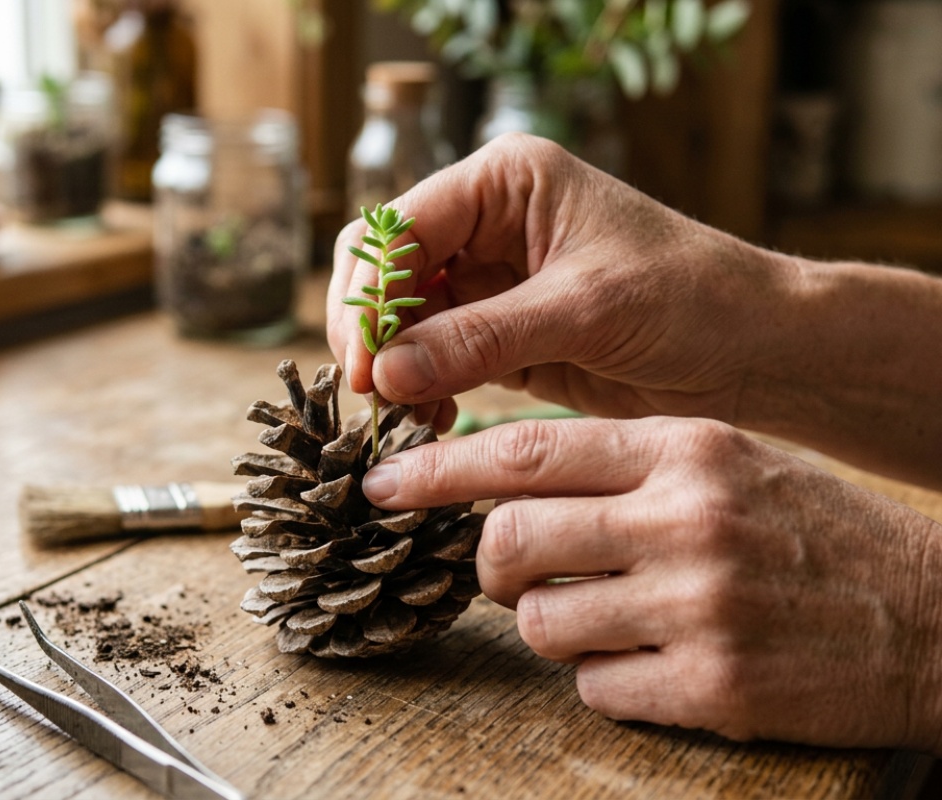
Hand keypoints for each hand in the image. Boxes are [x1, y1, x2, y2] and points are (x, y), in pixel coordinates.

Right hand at [328, 134, 791, 432]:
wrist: (753, 351)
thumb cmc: (691, 299)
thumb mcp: (586, 310)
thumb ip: (482, 338)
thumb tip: (388, 372)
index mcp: (504, 182)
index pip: (400, 228)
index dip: (371, 296)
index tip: (366, 366)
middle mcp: (486, 222)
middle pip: (386, 270)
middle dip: (371, 331)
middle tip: (371, 395)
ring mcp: (488, 280)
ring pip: (401, 318)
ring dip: (393, 366)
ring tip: (400, 417)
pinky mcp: (498, 333)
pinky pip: (433, 356)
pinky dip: (422, 388)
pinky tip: (431, 420)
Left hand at [361, 416, 941, 752]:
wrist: (933, 615)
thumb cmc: (811, 533)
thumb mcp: (726, 463)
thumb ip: (621, 467)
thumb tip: (504, 485)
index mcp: (683, 449)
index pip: (525, 451)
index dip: (439, 470)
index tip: (382, 486)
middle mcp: (684, 518)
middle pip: (508, 541)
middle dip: (491, 567)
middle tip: (514, 576)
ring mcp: (698, 605)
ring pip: (538, 622)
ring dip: (551, 627)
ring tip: (610, 620)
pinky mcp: (713, 686)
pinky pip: (594, 688)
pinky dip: (607, 680)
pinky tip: (660, 664)